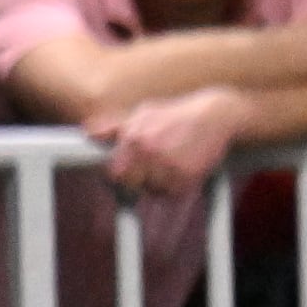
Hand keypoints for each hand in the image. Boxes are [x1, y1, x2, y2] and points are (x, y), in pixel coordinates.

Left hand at [91, 88, 239, 195]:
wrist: (218, 114)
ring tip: (173, 162)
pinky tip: (185, 167)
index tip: (130, 172)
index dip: (122, 175)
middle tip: (155, 167)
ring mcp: (168, 164)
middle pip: (132, 185)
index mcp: (133, 137)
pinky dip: (178, 186)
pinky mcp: (187, 175)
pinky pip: (173, 193)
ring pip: (153, 190)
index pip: (114, 173)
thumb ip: (113, 126)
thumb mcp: (143, 113)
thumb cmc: (176, 114)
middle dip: (141, 180)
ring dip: (161, 183)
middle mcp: (149, 151)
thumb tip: (88, 131)